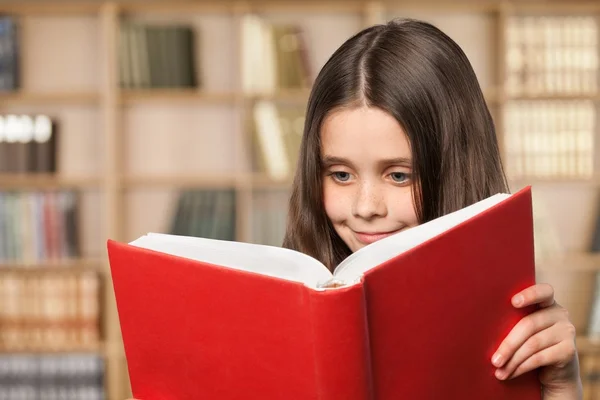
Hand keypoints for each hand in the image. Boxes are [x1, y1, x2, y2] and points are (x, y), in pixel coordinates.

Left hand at [491, 283, 581, 397]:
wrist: (556, 371)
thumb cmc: (531, 345)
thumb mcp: (525, 330)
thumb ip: (514, 320)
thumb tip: (481, 326)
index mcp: (547, 302)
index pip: (544, 291)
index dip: (530, 295)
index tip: (513, 302)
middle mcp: (560, 313)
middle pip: (529, 325)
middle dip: (508, 344)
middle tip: (494, 360)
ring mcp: (567, 331)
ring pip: (532, 344)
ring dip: (512, 360)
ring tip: (498, 371)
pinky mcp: (570, 350)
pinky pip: (540, 358)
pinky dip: (521, 367)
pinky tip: (510, 374)